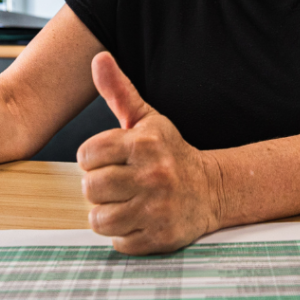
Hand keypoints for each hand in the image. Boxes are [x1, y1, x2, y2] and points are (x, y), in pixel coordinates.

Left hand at [77, 52, 223, 254]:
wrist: (212, 188)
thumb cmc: (171, 152)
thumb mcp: (147, 119)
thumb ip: (119, 90)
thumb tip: (98, 57)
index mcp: (144, 143)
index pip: (87, 154)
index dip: (93, 159)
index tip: (109, 159)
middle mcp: (152, 175)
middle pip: (90, 188)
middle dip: (99, 187)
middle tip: (117, 182)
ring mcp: (157, 208)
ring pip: (99, 219)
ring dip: (107, 213)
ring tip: (124, 201)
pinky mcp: (160, 237)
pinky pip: (118, 241)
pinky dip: (123, 233)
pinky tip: (138, 217)